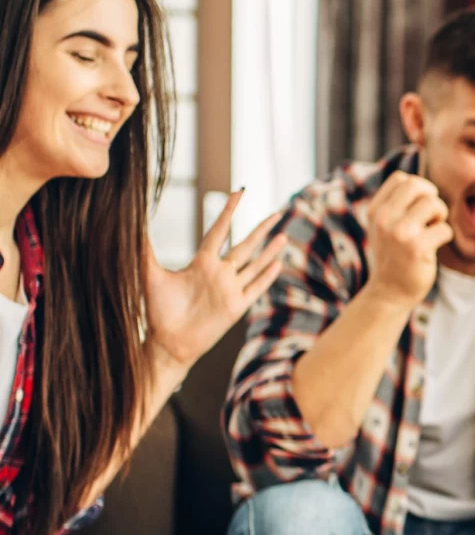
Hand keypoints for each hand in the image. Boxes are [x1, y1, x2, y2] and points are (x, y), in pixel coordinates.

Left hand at [146, 191, 286, 368]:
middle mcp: (219, 273)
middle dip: (261, 229)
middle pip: (245, 245)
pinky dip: (267, 276)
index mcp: (201, 263)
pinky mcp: (236, 307)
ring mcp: (230, 289)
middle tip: (277, 212)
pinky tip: (278, 263)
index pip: (219, 231)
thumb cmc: (158, 311)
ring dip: (269, 250)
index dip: (229, 211)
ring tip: (284, 235)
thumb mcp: (149, 275)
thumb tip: (131, 223)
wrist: (168, 342)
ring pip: (255, 264)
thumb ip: (144, 250)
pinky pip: (255, 288)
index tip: (238, 192)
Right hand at [364, 172, 451, 308]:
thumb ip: (397, 205)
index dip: (418, 189)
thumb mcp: (385, 226)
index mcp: (376, 210)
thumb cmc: (394, 256)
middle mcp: (384, 218)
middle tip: (431, 216)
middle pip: (417, 185)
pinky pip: (445, 229)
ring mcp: (399, 232)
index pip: (401, 178)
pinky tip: (433, 247)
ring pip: (433, 203)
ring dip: (440, 216)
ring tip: (432, 231)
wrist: (389, 293)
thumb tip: (424, 185)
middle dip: (432, 198)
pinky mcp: (416, 248)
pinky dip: (445, 237)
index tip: (418, 207)